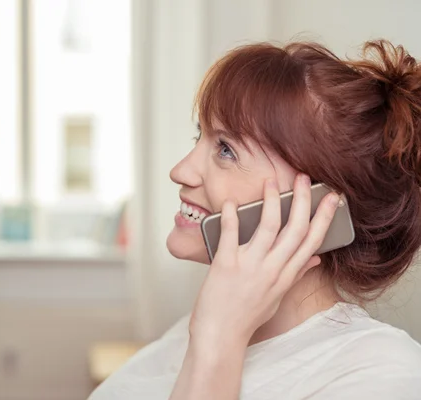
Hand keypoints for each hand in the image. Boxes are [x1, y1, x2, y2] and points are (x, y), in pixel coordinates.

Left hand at [188, 174, 339, 351]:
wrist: (220, 336)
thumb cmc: (246, 317)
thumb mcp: (277, 297)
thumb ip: (295, 276)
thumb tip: (315, 261)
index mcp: (286, 277)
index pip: (313, 242)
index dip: (325, 217)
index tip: (333, 197)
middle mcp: (272, 269)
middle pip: (296, 229)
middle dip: (303, 200)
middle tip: (304, 178)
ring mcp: (250, 266)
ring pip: (268, 226)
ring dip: (272, 200)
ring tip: (271, 182)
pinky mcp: (225, 264)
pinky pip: (231, 234)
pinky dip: (231, 216)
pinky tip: (231, 202)